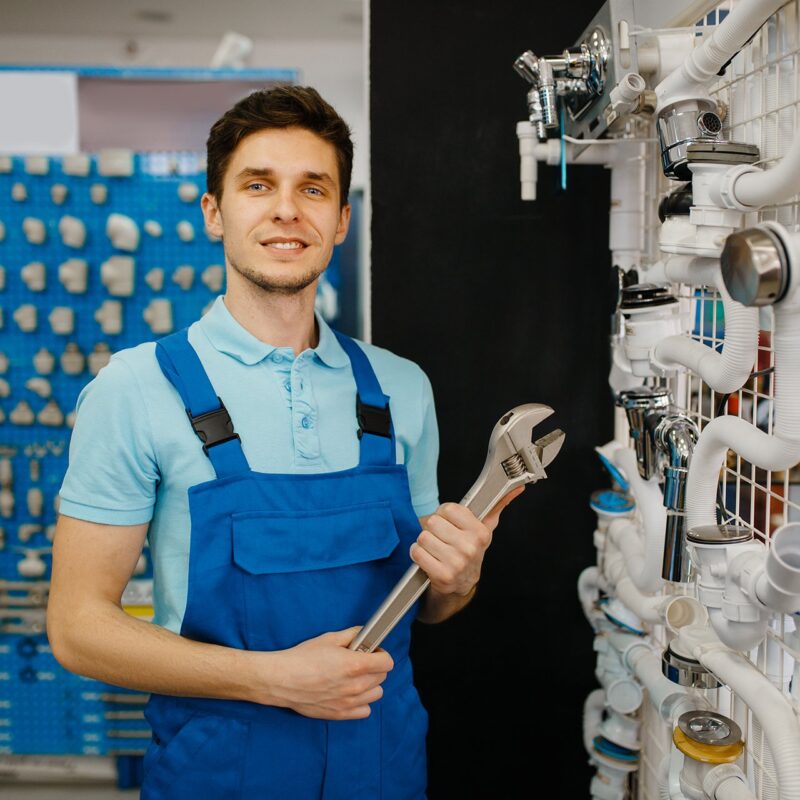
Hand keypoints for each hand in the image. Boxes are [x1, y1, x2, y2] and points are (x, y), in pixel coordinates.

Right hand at [264, 627, 393, 719]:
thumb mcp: (329, 639)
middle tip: (360, 662)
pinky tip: (350, 693)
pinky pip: (365, 710)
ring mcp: (348, 702)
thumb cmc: (303, 657)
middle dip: (374, 667)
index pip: (387, 662)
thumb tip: (364, 634)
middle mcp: (355, 686)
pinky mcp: (340, 714)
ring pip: (377, 694)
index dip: (381, 654)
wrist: (282, 679)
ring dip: (370, 685)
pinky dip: (361, 702)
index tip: (373, 652)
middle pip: (382, 677)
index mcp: (355, 665)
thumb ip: (352, 635)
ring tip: (354, 678)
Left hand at [410, 487, 524, 596]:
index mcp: (480, 532)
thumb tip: (517, 488)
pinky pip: (417, 552)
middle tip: (442, 537)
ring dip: (425, 543)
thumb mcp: (485, 526)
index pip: (448, 509)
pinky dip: (418, 554)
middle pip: (433, 522)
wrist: (463, 581)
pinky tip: (429, 558)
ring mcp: (456, 563)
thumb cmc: (470, 548)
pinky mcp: (442, 576)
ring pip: (423, 537)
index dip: (444, 514)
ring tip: (436, 548)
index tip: (450, 523)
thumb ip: (497, 504)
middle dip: (433, 529)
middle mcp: (470, 548)